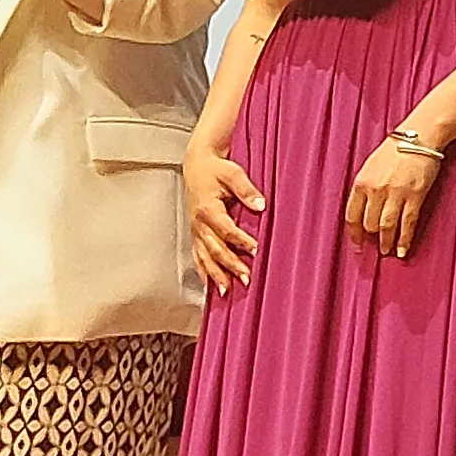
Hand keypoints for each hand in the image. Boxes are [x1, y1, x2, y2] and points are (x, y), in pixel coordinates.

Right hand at [184, 145, 267, 290]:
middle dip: (230, 265)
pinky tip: (209, 285)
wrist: (196, 164)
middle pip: (215, 249)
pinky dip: (203, 271)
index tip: (256, 250)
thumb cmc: (214, 168)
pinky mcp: (195, 232)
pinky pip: (197, 256)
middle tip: (246, 279)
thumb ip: (247, 190)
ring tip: (226, 291)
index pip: (226, 230)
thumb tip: (261, 204)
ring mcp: (195, 229)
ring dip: (215, 274)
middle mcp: (199, 223)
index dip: (241, 241)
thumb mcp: (233, 173)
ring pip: (204, 257)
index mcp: (207, 209)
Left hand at [346, 132, 443, 258]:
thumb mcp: (371, 166)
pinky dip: (404, 239)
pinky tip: (402, 249)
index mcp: (362, 182)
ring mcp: (396, 193)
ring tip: (387, 251)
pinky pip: (407, 223)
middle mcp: (376, 190)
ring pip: (386, 226)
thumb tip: (364, 211)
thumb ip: (365, 187)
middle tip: (376, 246)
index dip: (354, 234)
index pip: (352, 216)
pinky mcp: (414, 195)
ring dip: (386, 242)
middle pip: (369, 224)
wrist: (420, 136)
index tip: (357, 245)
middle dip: (372, 237)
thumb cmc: (395, 149)